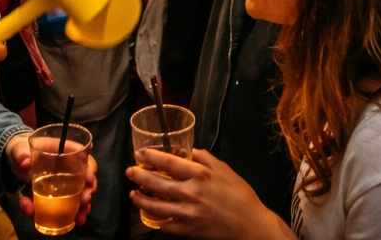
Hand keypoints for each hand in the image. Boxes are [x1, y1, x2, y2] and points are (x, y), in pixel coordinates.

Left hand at [8, 135, 97, 224]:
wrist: (16, 163)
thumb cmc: (21, 151)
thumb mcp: (19, 150)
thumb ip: (21, 154)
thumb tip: (25, 163)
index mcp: (63, 151)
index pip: (82, 156)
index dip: (89, 167)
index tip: (89, 180)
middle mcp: (69, 166)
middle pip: (86, 176)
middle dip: (89, 190)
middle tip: (84, 200)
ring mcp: (65, 182)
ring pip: (81, 192)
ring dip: (83, 205)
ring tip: (80, 217)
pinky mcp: (58, 195)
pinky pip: (69, 204)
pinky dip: (72, 213)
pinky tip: (74, 221)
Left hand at [127, 149, 282, 238]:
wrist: (250, 223)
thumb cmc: (241, 194)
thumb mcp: (225, 169)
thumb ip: (206, 158)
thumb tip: (191, 152)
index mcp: (200, 175)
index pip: (169, 163)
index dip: (150, 157)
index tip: (139, 153)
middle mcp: (191, 192)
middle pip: (157, 183)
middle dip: (139, 176)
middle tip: (129, 171)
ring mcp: (188, 213)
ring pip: (157, 207)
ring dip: (142, 200)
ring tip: (133, 194)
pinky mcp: (189, 229)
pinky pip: (166, 225)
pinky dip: (156, 220)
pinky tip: (150, 215)